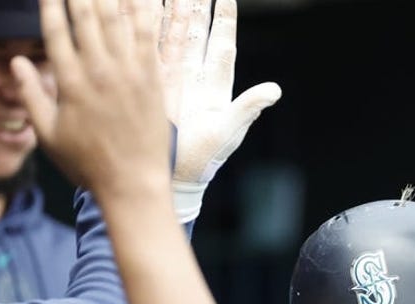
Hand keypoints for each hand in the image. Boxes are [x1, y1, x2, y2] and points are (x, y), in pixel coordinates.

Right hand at [13, 0, 168, 195]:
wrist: (133, 183)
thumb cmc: (88, 163)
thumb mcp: (48, 134)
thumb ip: (31, 95)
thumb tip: (16, 62)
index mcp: (70, 83)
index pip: (56, 32)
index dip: (51, 6)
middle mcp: (99, 72)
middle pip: (87, 19)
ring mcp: (129, 74)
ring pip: (117, 22)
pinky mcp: (153, 80)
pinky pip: (148, 38)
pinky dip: (142, 14)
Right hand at [161, 0, 280, 220]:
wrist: (176, 175)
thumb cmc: (206, 157)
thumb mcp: (229, 131)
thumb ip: (249, 107)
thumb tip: (275, 90)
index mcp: (216, 85)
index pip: (221, 44)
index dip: (225, 20)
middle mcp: (194, 76)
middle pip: (196, 33)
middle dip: (196, 5)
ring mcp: (171, 78)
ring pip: (171, 36)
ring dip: (171, 11)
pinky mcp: (150, 84)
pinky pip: (147, 51)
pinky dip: (144, 30)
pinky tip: (140, 10)